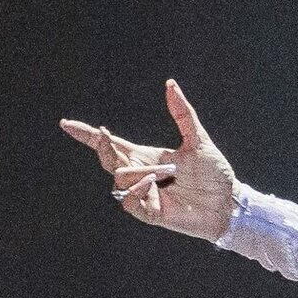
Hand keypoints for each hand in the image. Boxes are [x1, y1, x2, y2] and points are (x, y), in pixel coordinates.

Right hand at [60, 79, 238, 241]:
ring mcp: (144, 194)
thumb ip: (183, 114)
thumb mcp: (199, 140)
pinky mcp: (150, 212)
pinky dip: (138, 191)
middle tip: (111, 136)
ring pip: (119, 179)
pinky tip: (154, 187)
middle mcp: (141, 174)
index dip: (88, 135)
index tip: (67, 124)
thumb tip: (170, 84)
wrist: (230, 203)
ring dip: (140, 172)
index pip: (111, 145)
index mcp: (146, 157)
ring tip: (167, 176)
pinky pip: (128, 201)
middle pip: (107, 159)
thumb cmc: (215, 174)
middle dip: (104, 146)